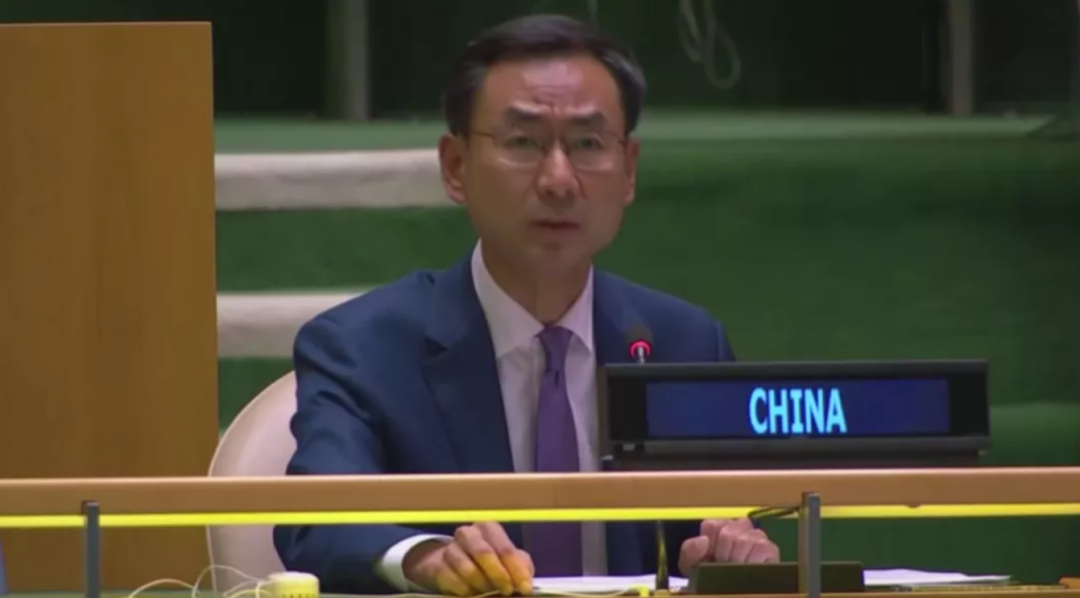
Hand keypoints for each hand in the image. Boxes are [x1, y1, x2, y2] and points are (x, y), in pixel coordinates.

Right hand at [402, 522, 533, 595]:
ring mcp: (451, 548)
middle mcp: (468, 533)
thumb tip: (526, 581)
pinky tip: (471, 592)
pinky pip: (453, 581)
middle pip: (484, 553)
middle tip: (507, 591)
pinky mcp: (438, 565)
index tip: (524, 588)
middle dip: (499, 575)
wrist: (452, 565)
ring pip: (468, 569)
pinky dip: (465, 590)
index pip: (505, 549)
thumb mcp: (507, 560)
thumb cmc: (487, 561)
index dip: (517, 570)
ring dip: (482, 585)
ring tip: (488, 592)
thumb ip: (520, 565)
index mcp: (489, 529)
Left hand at [678, 518, 779, 575]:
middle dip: (723, 555)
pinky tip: (749, 569)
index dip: (710, 547)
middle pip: (728, 533)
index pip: (712, 526)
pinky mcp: (770, 548)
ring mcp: (756, 535)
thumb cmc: (708, 576)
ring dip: (737, 560)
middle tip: (724, 567)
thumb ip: (690, 551)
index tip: (711, 560)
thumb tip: (703, 540)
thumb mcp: (692, 565)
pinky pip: (761, 547)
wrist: (720, 591)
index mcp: (718, 526)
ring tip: (736, 570)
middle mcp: (738, 526)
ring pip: (744, 540)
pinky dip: (753, 561)